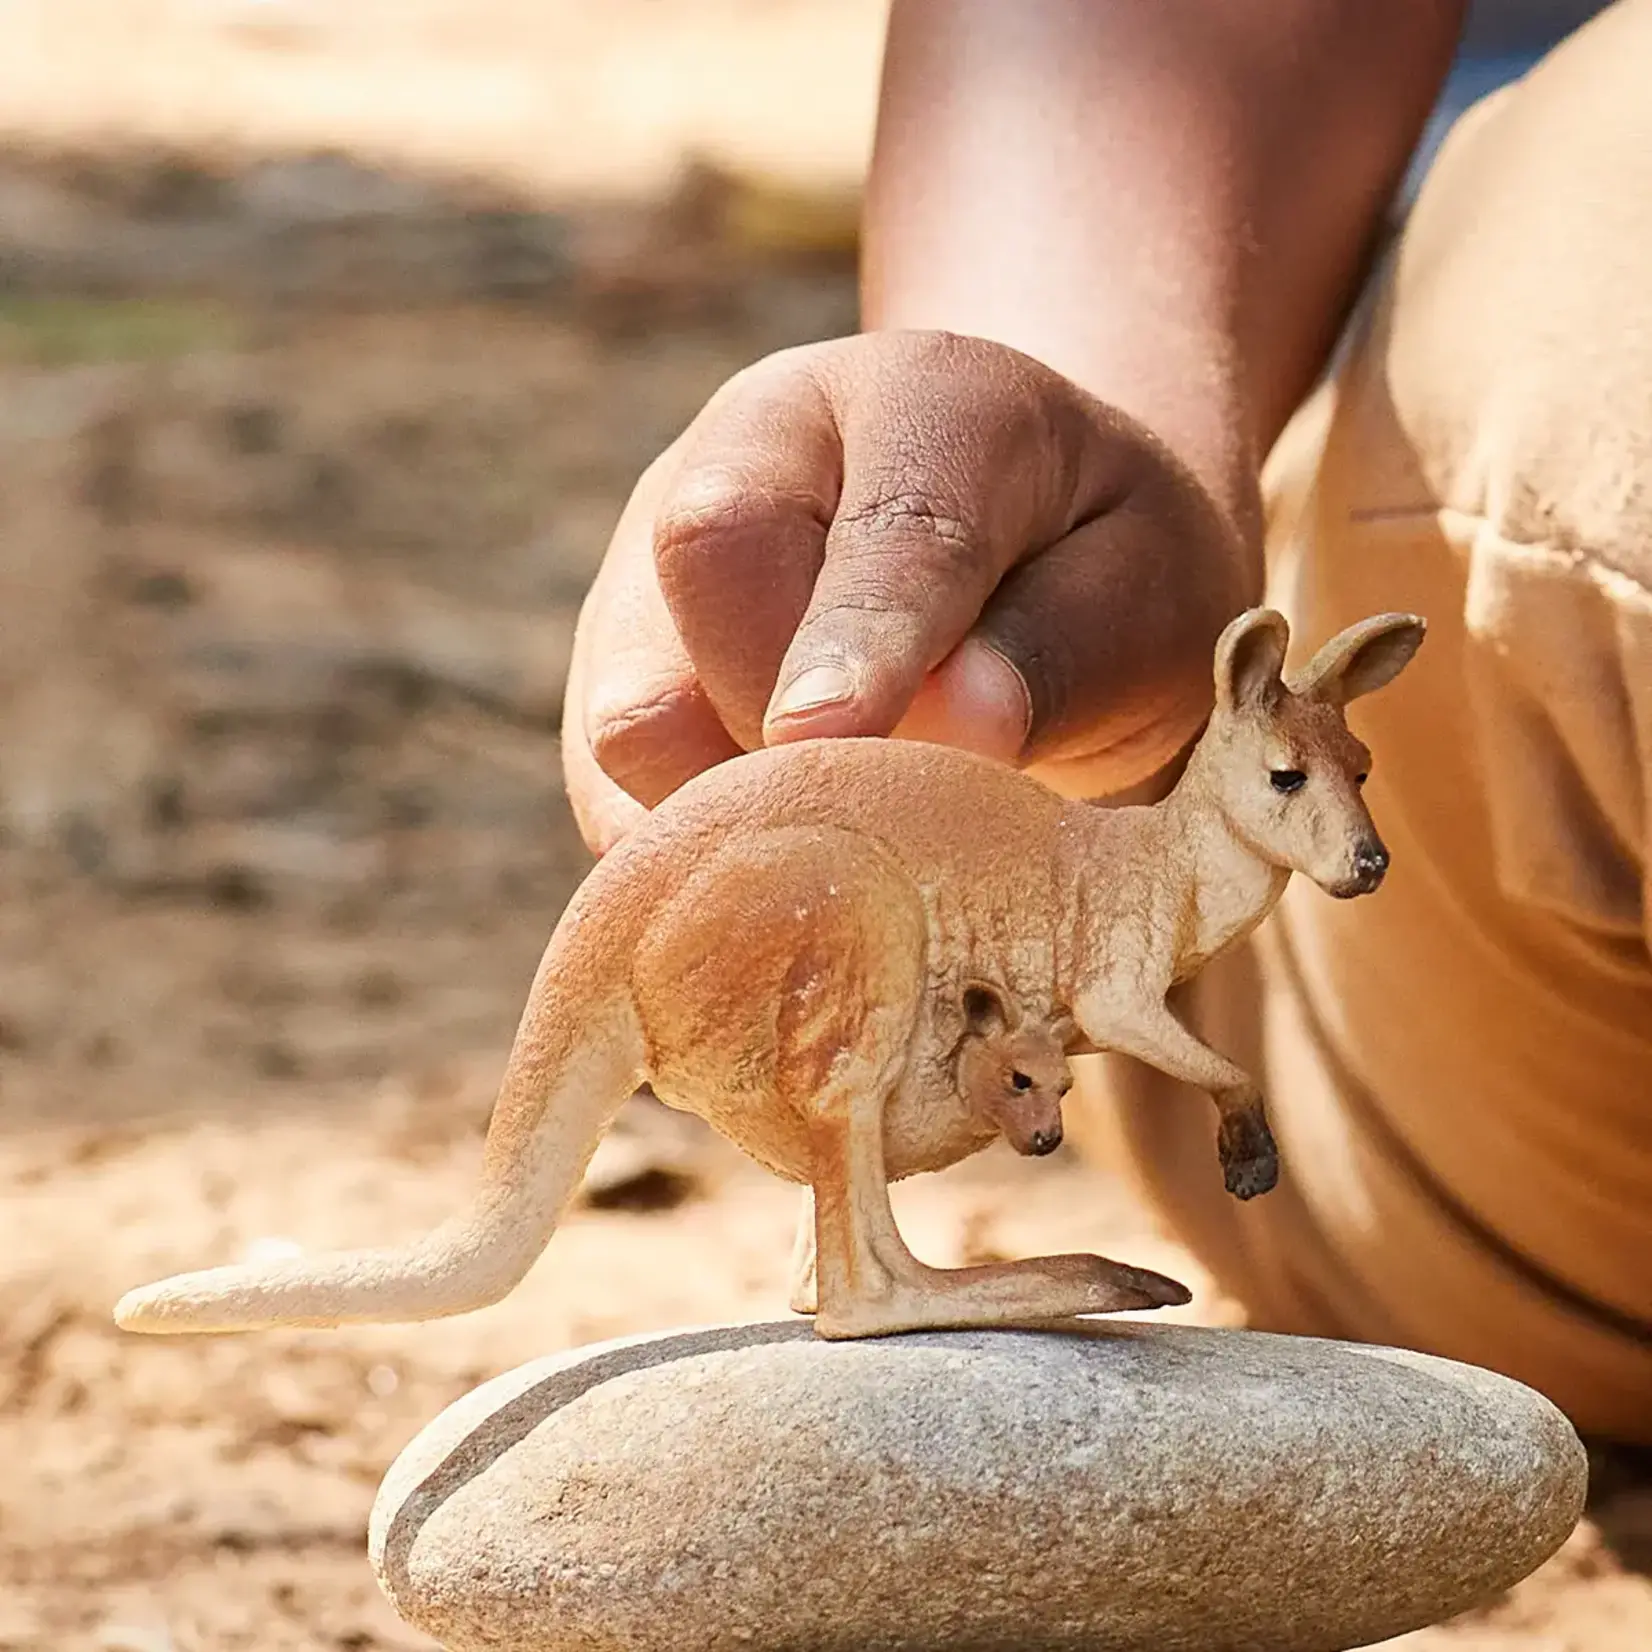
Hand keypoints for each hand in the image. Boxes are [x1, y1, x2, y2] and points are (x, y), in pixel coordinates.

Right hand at [561, 330, 1254, 852]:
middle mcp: (765, 446)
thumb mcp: (1146, 592)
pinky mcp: (624, 660)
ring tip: (843, 851)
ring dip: (730, 803)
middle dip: (786, 714)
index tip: (836, 738)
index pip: (884, 516)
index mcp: (927, 398)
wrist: (1018, 554)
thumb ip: (1062, 647)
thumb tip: (960, 726)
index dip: (860, 637)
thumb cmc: (1101, 576)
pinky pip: (614, 782)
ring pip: (631, 698)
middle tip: (890, 813)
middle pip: (708, 556)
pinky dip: (688, 849)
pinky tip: (776, 866)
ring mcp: (674, 549)